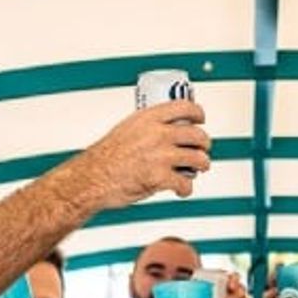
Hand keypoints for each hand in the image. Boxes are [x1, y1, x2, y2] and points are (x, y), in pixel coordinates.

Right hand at [78, 100, 211, 206]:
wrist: (92, 178)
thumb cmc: (106, 157)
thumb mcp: (127, 129)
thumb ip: (147, 127)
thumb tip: (166, 129)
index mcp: (148, 118)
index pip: (184, 107)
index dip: (198, 113)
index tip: (200, 119)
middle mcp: (157, 134)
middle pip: (197, 135)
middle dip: (204, 143)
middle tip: (202, 149)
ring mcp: (161, 156)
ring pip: (198, 159)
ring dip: (203, 165)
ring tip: (199, 169)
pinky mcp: (160, 178)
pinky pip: (186, 183)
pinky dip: (186, 189)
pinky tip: (181, 190)